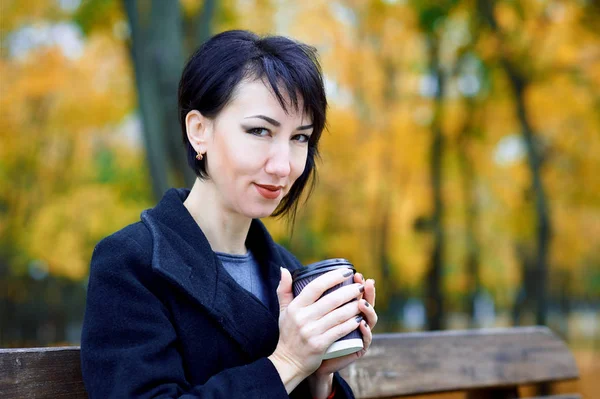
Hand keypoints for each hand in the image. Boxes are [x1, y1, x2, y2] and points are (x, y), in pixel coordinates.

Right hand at [268, 268, 364, 392]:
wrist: (287, 362)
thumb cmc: (288, 333)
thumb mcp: (283, 311)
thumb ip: (284, 289)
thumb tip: (284, 269)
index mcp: (296, 307)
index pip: (315, 286)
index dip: (332, 277)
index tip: (346, 271)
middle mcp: (303, 318)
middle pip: (331, 300)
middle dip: (349, 291)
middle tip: (360, 286)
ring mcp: (312, 332)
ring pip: (339, 315)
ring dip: (354, 306)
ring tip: (363, 301)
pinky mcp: (320, 345)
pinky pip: (339, 331)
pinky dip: (351, 324)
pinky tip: (359, 318)